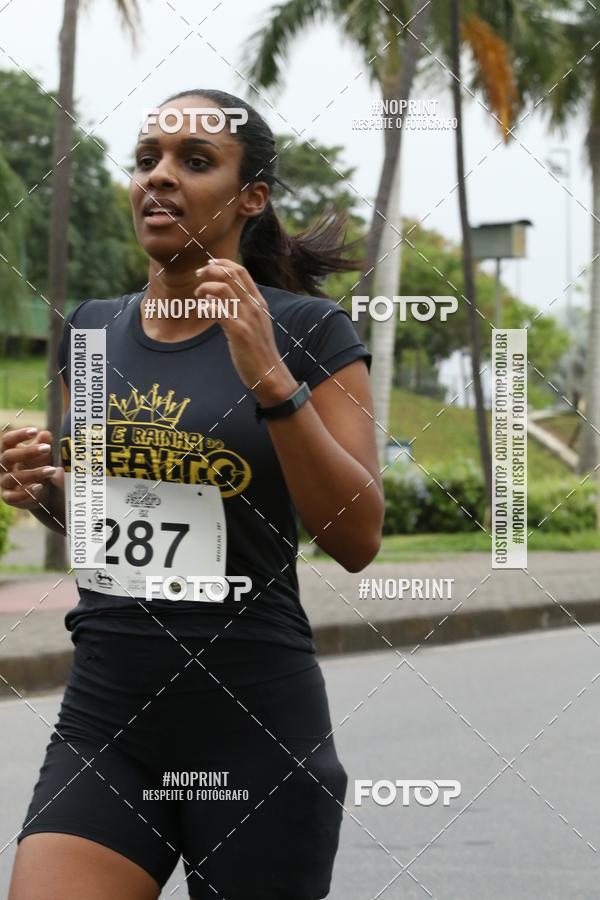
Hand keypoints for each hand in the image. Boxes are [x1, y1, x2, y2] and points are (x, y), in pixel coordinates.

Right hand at [0, 427, 62, 509]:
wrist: (40, 492)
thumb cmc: (39, 467)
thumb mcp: (44, 456)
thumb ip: (44, 445)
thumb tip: (45, 434)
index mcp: (8, 452)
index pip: (7, 440)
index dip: (19, 434)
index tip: (35, 430)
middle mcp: (2, 466)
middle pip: (8, 456)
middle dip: (28, 452)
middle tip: (47, 448)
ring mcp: (4, 482)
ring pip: (13, 477)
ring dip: (34, 473)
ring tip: (52, 470)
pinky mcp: (9, 497)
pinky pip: (13, 496)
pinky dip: (26, 492)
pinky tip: (40, 486)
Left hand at [194, 259, 298, 405]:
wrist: (269, 373)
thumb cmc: (257, 350)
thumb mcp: (251, 324)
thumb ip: (236, 308)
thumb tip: (214, 296)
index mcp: (259, 302)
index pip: (241, 271)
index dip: (223, 263)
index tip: (209, 264)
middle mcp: (254, 306)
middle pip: (231, 275)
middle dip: (210, 270)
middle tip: (198, 276)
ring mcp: (247, 318)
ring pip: (222, 289)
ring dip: (205, 288)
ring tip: (197, 295)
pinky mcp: (239, 332)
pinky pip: (218, 310)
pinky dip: (206, 307)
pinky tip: (203, 312)